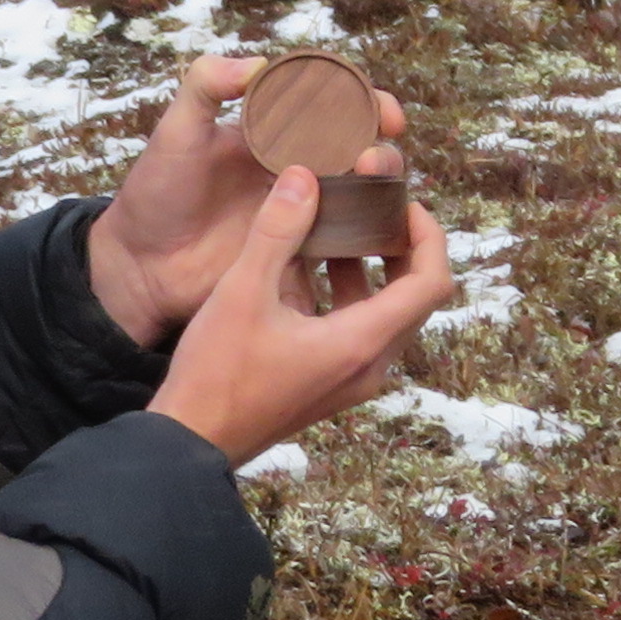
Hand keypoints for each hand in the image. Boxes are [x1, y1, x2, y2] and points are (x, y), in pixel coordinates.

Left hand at [88, 52, 408, 344]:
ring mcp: (301, 211)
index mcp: (272, 131)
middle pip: (357, 148)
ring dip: (378, 187)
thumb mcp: (175, 131)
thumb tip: (258, 62)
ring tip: (369, 185)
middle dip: (380, 147)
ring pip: (359, 193)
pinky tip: (377, 230)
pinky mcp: (300, 253)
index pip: (331, 105)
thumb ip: (204, 86)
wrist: (142, 268)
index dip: (365, 101)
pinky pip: (345, 240)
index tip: (382, 109)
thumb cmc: (155, 195)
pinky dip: (368, 232)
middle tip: (372, 157)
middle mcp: (295, 167)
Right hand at [147, 170, 454, 464]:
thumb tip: (304, 176)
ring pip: (383, 313)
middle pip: (413, 297)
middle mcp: (369, 365)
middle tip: (374, 206)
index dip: (429, 236)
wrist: (190, 443)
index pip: (431, 283)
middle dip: (400, 247)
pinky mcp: (329, 384)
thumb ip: (277, 230)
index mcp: (362, 342)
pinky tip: (303, 266)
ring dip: (369, 270)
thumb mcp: (242, 291)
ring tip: (337, 225)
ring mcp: (351, 380)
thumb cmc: (217, 372)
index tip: (405, 202)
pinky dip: (345, 295)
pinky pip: (357, 330)